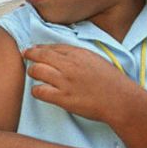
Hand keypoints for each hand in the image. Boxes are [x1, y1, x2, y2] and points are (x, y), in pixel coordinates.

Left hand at [23, 44, 137, 121]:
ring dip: (32, 72)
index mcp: (78, 53)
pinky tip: (40, 91)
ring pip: (36, 71)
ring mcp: (65, 81)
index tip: (33, 50)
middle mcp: (69, 65)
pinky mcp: (63, 98)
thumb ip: (78, 55)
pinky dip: (36, 90)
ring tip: (34, 75)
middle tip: (26, 57)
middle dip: (30, 55)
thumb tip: (60, 53)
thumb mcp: (95, 59)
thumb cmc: (111, 81)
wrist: (120, 100)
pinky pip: (39, 91)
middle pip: (39, 55)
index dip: (39, 48)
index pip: (52, 47)